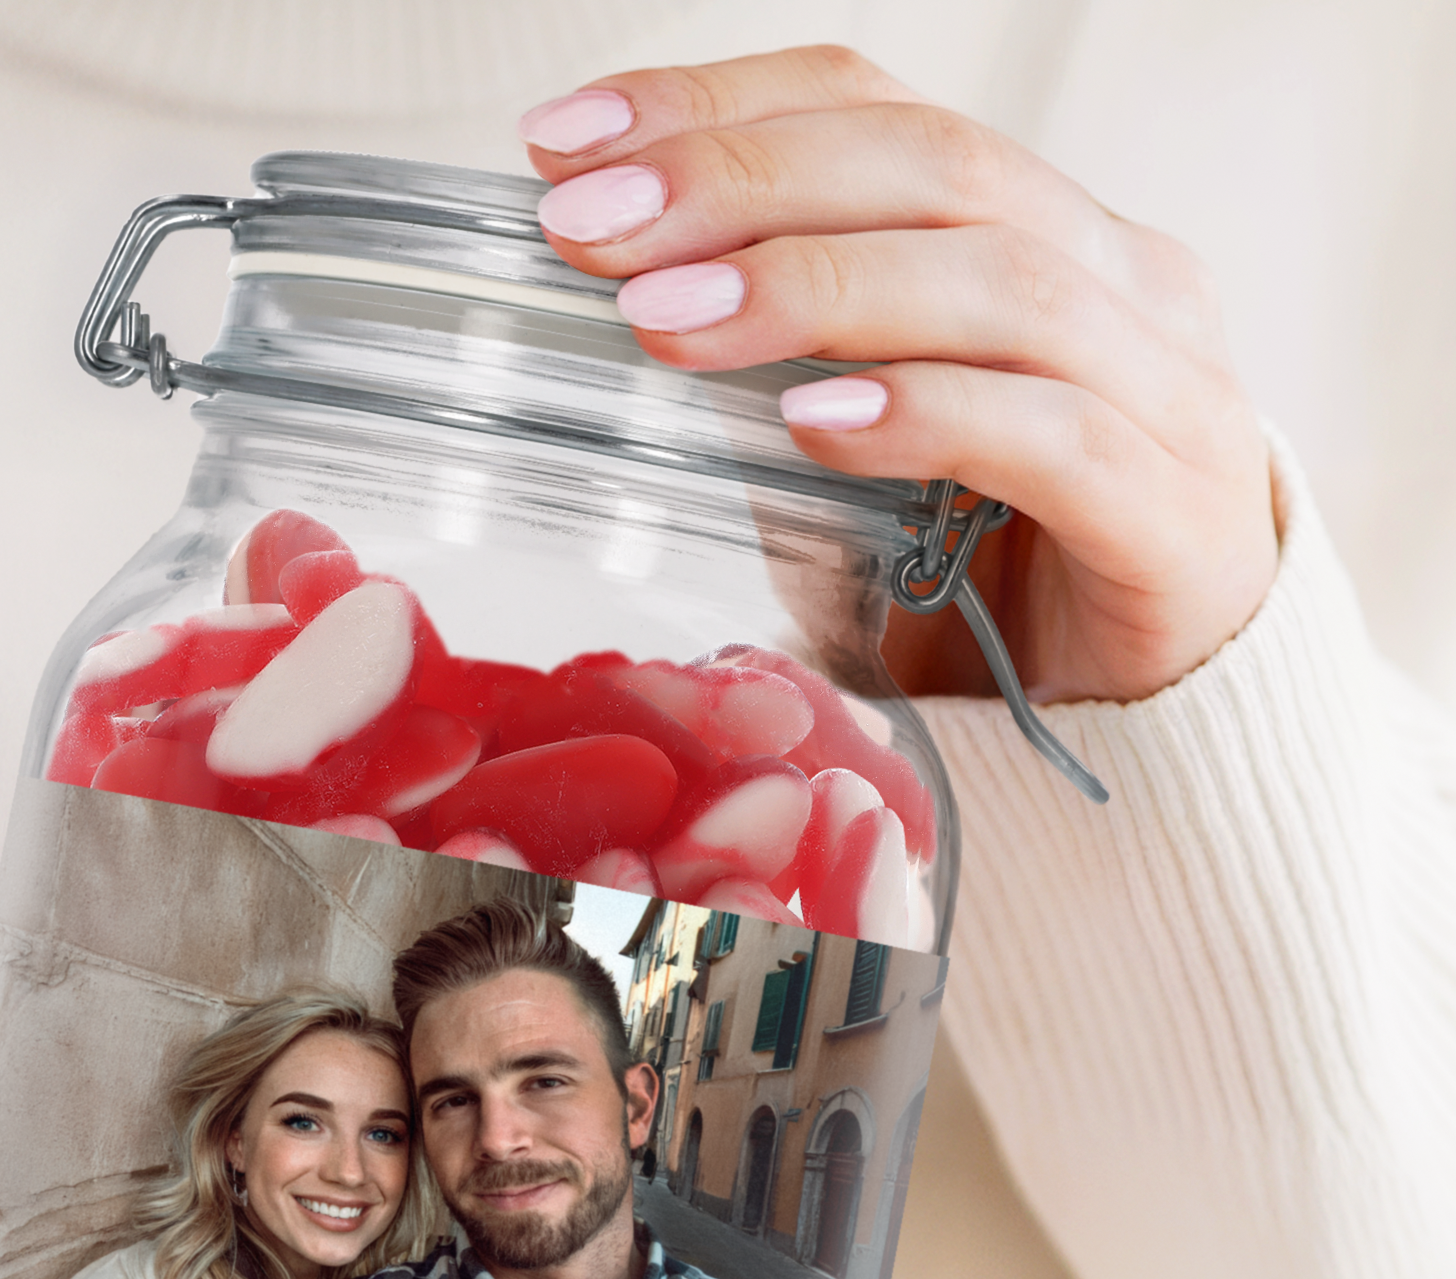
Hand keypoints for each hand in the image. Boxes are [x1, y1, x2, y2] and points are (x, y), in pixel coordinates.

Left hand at [520, 46, 1278, 705]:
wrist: (1147, 714)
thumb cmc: (989, 576)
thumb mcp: (856, 457)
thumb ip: (773, 380)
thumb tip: (619, 317)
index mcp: (1037, 232)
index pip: (874, 108)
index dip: (717, 106)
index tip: (563, 143)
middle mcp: (1117, 278)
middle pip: (932, 165)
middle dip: (739, 182)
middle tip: (589, 228)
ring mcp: (1166, 389)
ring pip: (996, 281)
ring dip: (812, 289)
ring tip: (664, 323)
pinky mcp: (1172, 513)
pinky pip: (1051, 434)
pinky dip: (925, 416)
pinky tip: (812, 426)